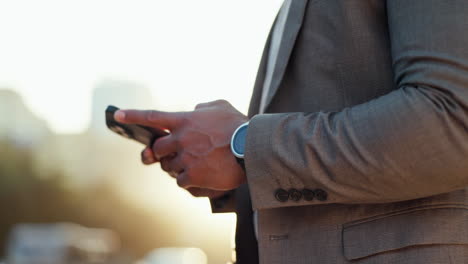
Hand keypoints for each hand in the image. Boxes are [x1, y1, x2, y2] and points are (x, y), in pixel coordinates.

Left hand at [115, 100, 248, 190]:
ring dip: (178, 166)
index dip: (132, 116)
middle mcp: (180, 139)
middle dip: (161, 152)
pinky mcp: (192, 176)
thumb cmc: (239, 125)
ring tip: (198, 164)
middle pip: (157, 148)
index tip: (117, 115)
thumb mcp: (221, 106)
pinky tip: (202, 176)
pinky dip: (188, 180)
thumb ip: (202, 107)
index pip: (152, 117)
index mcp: (184, 120)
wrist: (252, 149)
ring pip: (169, 167)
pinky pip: (180, 181)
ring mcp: (185, 158)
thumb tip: (194, 110)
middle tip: (172, 154)